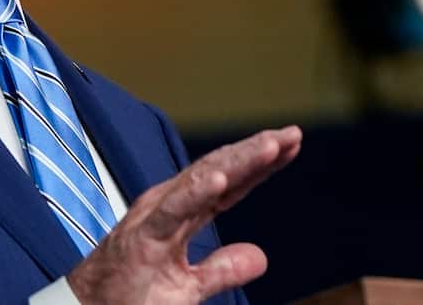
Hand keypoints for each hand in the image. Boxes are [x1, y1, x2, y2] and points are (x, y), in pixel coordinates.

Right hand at [66, 126, 301, 303]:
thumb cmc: (129, 300)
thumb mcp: (188, 288)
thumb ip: (222, 269)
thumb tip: (261, 257)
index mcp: (181, 213)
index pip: (229, 182)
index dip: (260, 163)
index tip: (292, 145)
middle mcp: (168, 205)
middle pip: (220, 170)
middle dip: (257, 152)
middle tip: (293, 134)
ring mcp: (153, 217)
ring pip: (201, 180)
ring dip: (237, 161)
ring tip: (270, 145)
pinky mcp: (140, 237)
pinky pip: (172, 210)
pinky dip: (197, 191)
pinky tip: (221, 177)